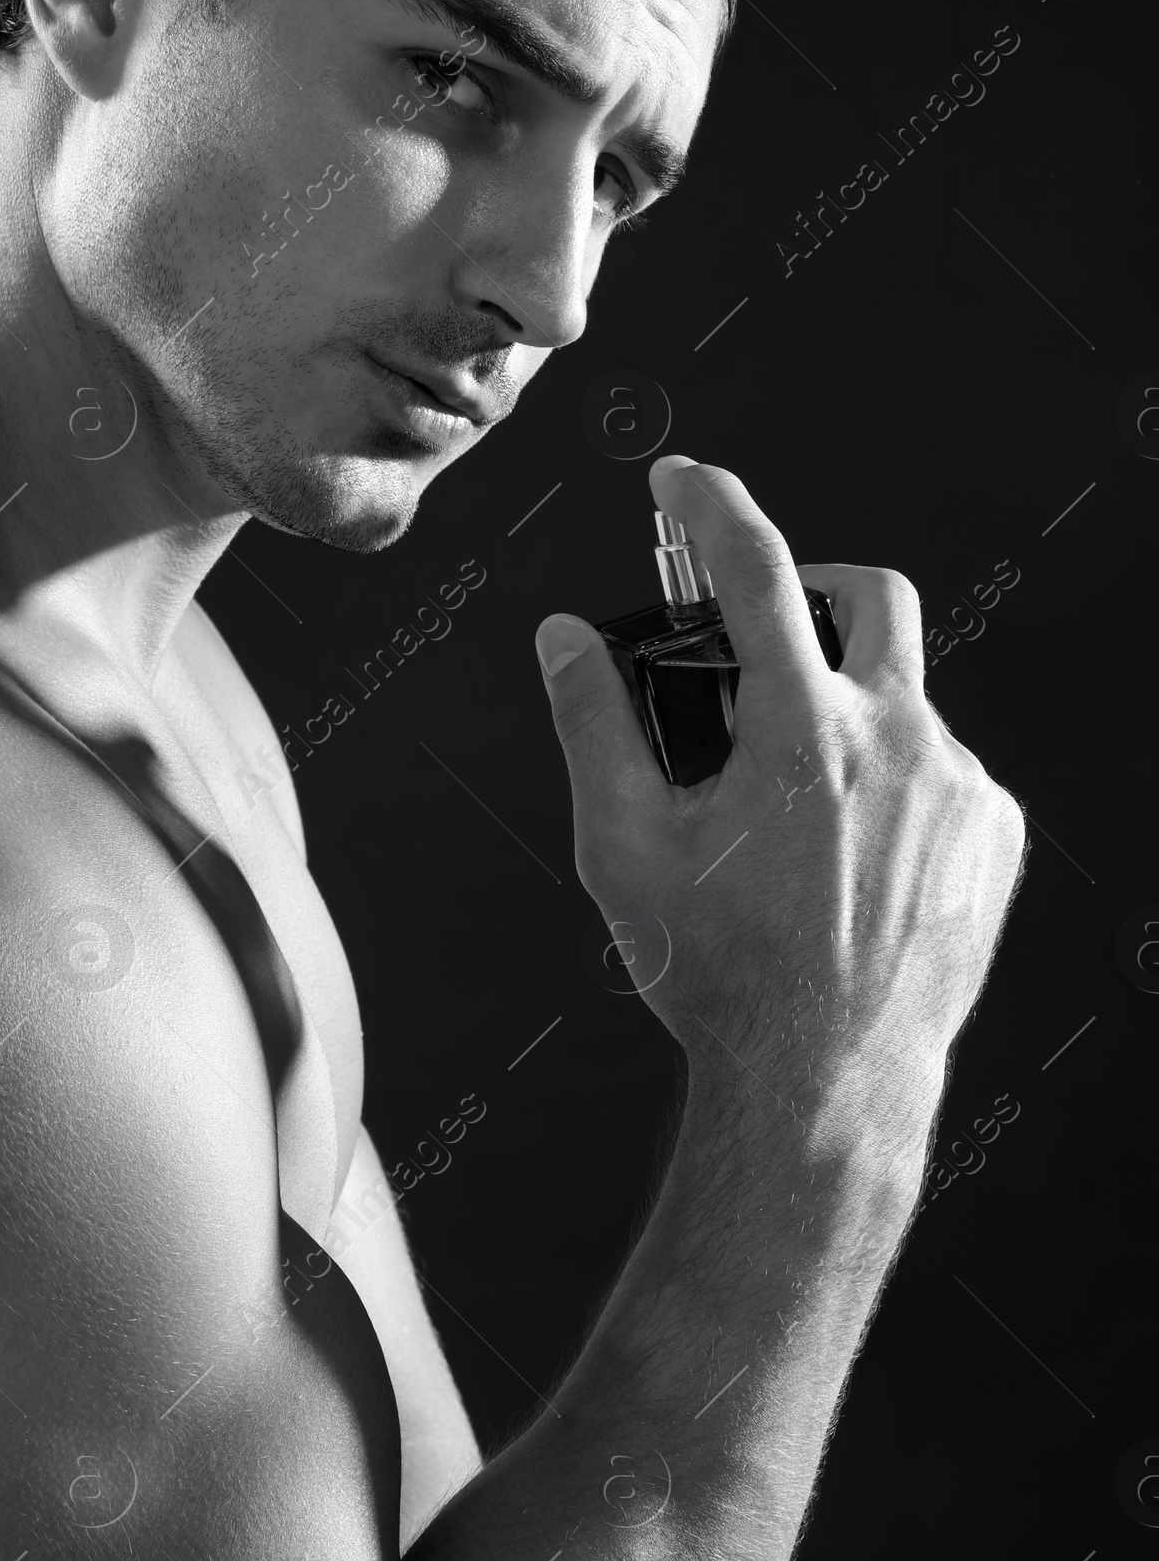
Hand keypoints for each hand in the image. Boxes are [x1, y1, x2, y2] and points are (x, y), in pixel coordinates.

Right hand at [534, 458, 1025, 1159]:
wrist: (827, 1081)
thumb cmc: (719, 976)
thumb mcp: (622, 848)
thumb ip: (592, 724)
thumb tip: (564, 639)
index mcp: (800, 733)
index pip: (752, 568)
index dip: (708, 503)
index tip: (681, 479)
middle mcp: (898, 741)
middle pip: (868, 594)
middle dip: (809, 585)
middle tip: (760, 630)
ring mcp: (960, 787)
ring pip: (903, 697)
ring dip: (844, 713)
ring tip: (790, 803)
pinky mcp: (996, 835)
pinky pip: (945, 769)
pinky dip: (890, 781)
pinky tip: (845, 855)